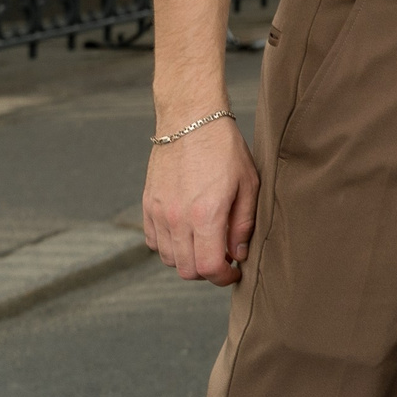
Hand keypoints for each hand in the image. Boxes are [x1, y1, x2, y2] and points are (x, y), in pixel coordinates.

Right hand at [142, 115, 258, 284]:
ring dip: (188, 259)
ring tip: (206, 242)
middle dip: (208, 271)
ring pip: (169, 259)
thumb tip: (237, 254)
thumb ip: (243, 224)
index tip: (234, 271)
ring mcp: (159, 212)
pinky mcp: (148, 205)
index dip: (224, 277)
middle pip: (187, 270)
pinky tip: (186, 232)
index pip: (208, 268)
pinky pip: (153, 241)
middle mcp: (178, 218)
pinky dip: (169, 245)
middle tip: (223, 257)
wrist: (191, 119)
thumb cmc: (225, 148)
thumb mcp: (248, 184)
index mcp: (206, 215)